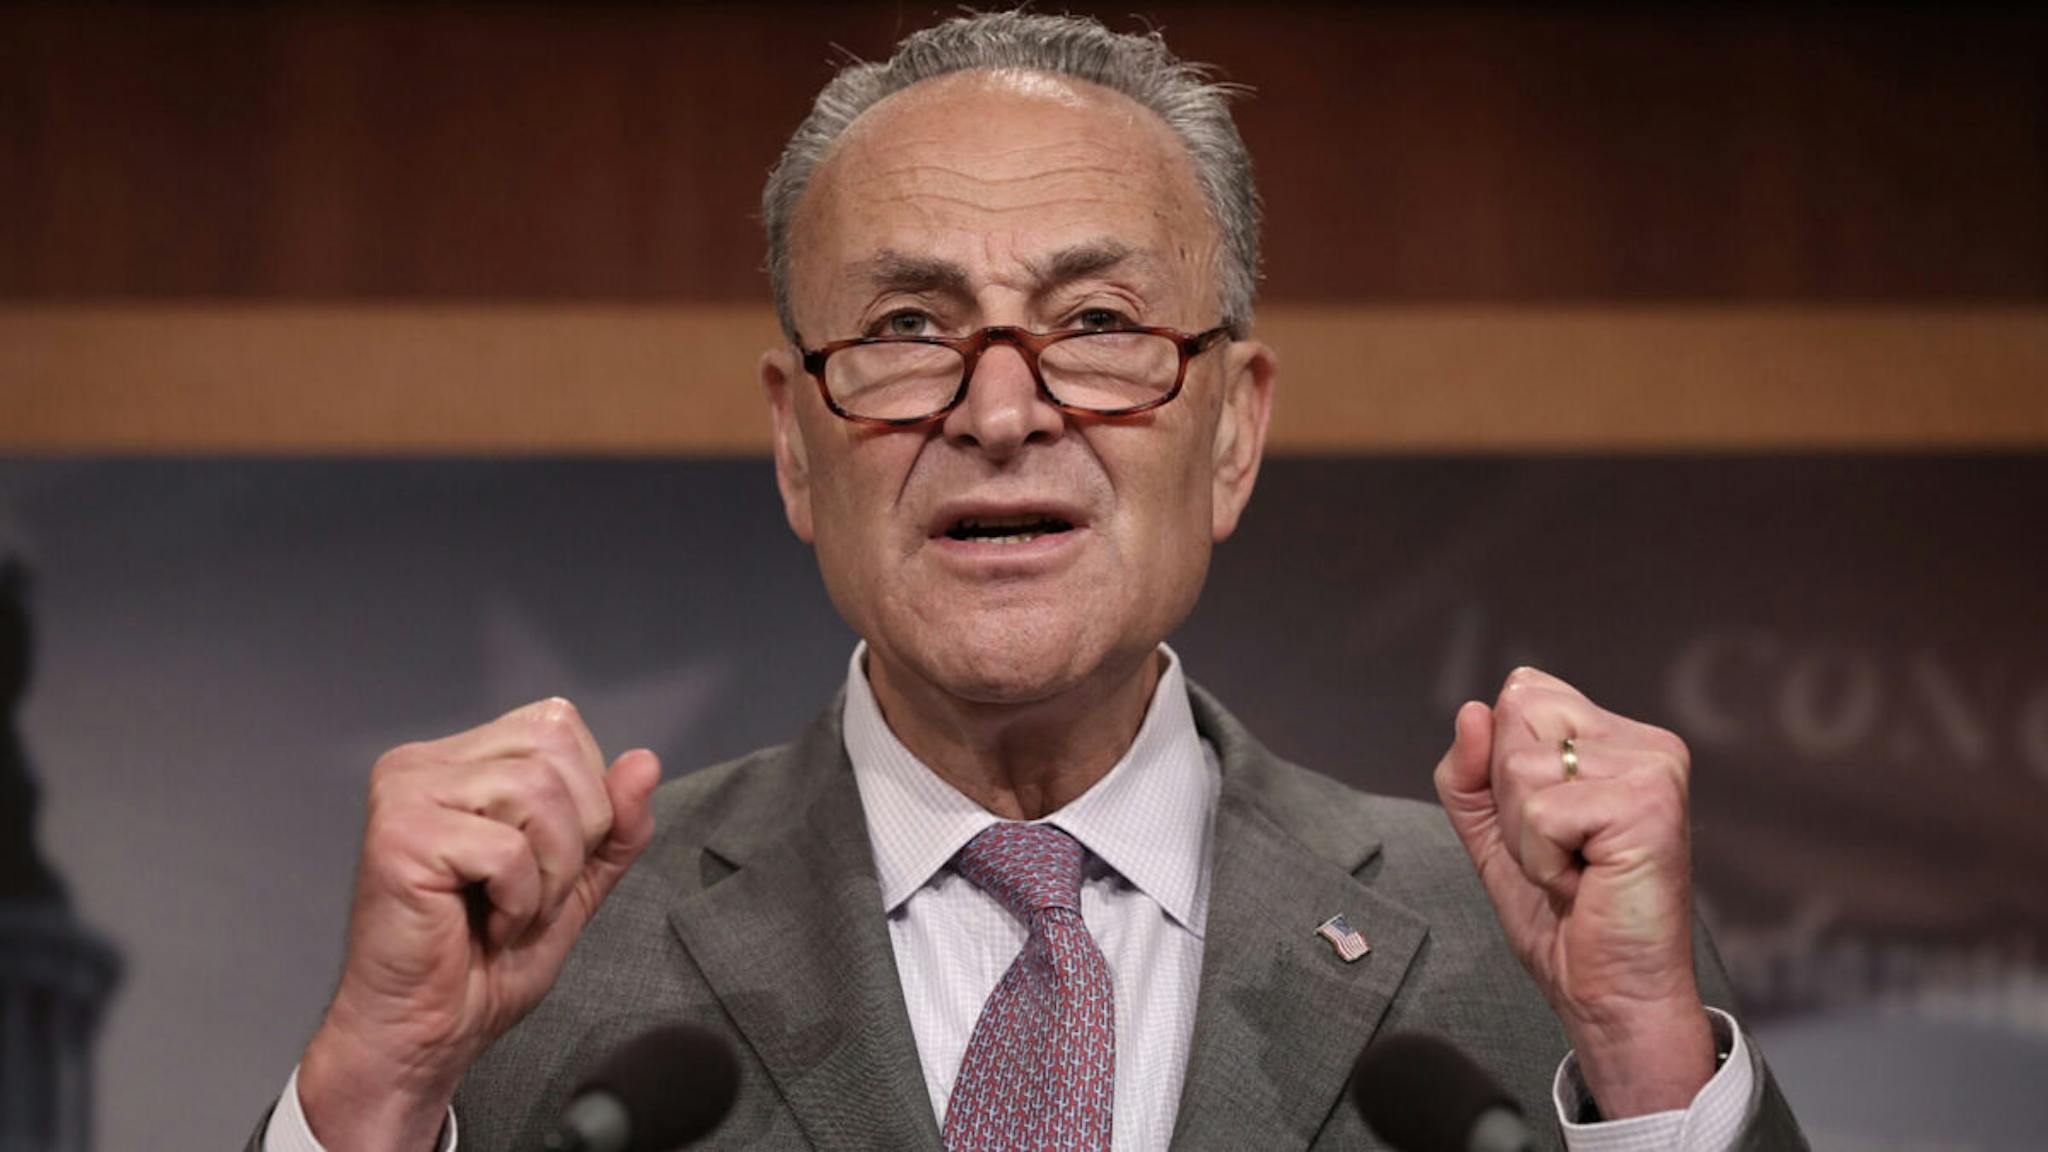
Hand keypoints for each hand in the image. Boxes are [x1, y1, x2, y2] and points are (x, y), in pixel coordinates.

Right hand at [296, 698, 660, 1151]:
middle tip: (535, 895)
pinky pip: (507, 848)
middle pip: (554, 749)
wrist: (426, 1033)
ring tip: (514, 913)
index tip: (548, 865)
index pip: (557, 724)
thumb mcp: (576, 883)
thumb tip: (645, 761)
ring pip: (536, 792)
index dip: (585, 797)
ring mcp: (405, 793)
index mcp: (459, 759)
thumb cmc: (486, 962)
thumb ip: (615, 825)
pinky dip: (521, 899)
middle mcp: (422, 762)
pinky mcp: (400, 836)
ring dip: (550, 873)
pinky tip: (490, 927)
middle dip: (575, 835)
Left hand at [1434, 667, 1715, 1117]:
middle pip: (1516, 713)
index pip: (1522, 691)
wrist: (1607, 993)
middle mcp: (1643, 741)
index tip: (1548, 825)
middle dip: (1510, 797)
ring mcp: (1652, 767)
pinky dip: (1542, 860)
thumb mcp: (1493, 831)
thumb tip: (1470, 711)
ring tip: (1574, 871)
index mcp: (1615, 737)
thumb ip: (1470, 771)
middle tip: (1561, 852)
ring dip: (1526, 837)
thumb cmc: (1561, 918)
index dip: (1502, 764)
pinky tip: (1586, 884)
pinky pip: (1540, 811)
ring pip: (1520, 766)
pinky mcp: (1649, 802)